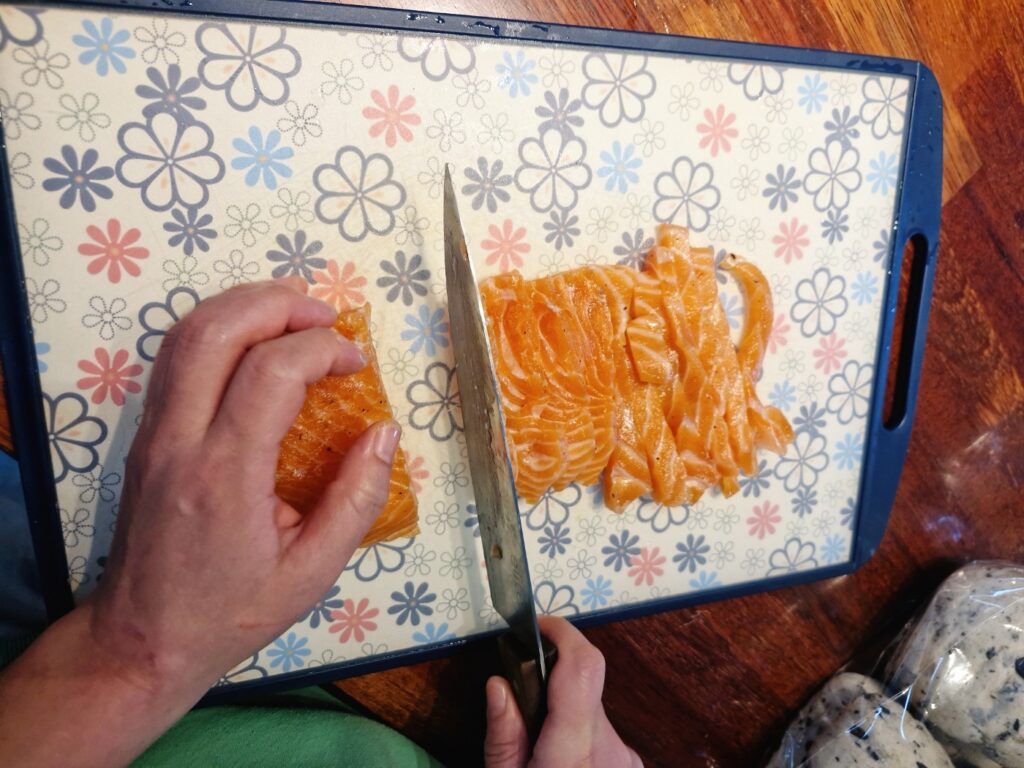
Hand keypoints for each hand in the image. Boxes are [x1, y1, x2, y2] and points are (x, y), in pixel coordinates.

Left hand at [93, 277, 400, 692]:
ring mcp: (152, 433)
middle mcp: (179, 441)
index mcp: (225, 476)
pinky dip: (218, 330)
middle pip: (215, 331)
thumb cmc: (231, 612)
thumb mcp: (312, 573)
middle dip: (277, 304)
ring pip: (185, 334)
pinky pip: (175, 358)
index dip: (321, 348)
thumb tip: (385, 432)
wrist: (141, 640)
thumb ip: (357, 499)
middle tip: (325, 315)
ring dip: (243, 307)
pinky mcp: (145, 435)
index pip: (270, 373)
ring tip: (294, 313)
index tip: (356, 362)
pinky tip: (255, 342)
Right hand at [484, 617, 641, 767]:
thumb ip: (504, 737)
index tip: (537, 627)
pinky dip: (580, 736)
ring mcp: (625, 756)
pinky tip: (564, 759)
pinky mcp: (630, 762)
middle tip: (522, 709)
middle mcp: (609, 747)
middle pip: (583, 685)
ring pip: (591, 709)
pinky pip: (602, 732)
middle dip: (552, 684)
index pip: (583, 665)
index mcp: (574, 750)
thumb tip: (499, 683)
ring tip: (542, 749)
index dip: (563, 633)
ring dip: (566, 714)